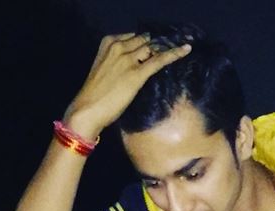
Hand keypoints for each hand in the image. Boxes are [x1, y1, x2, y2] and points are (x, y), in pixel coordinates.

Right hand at [63, 33, 191, 139]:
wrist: (88, 108)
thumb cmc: (95, 95)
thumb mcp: (105, 70)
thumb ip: (118, 63)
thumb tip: (136, 66)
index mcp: (109, 42)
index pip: (134, 37)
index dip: (146, 42)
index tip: (155, 46)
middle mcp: (119, 46)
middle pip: (145, 40)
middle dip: (158, 44)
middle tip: (172, 46)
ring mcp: (128, 59)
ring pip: (153, 48)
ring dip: (165, 49)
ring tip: (181, 48)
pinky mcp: (137, 73)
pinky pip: (159, 60)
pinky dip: (175, 54)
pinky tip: (186, 49)